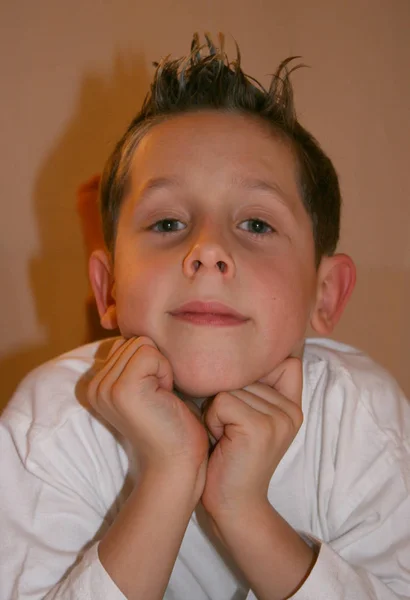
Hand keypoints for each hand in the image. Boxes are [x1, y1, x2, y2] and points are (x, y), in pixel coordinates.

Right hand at [87, 337, 209, 484]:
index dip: (151, 362)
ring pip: (143, 344)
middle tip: (160, 396)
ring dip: (161, 368)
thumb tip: (139, 330)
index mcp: (97, 384)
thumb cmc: (172, 423)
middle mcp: (95, 385)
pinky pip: (150, 354)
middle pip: (134, 340)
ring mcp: (106, 387)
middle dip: (156, 363)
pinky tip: (164, 397)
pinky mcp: (122, 389)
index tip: (155, 392)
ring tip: (161, 397)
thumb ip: (136, 361)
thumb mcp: (149, 385)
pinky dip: (165, 372)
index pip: (127, 342)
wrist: (176, 462)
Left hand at [201, 358, 302, 518]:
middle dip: (228, 398)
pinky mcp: (259, 427)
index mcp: (292, 406)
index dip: (257, 373)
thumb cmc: (232, 457)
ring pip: (231, 386)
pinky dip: (213, 419)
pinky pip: (222, 401)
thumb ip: (258, 388)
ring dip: (218, 410)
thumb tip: (243, 349)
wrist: (234, 504)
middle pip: (246, 373)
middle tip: (232, 431)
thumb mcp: (251, 418)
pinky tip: (223, 441)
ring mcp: (279, 418)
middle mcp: (292, 410)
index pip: (282, 362)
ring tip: (228, 436)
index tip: (245, 404)